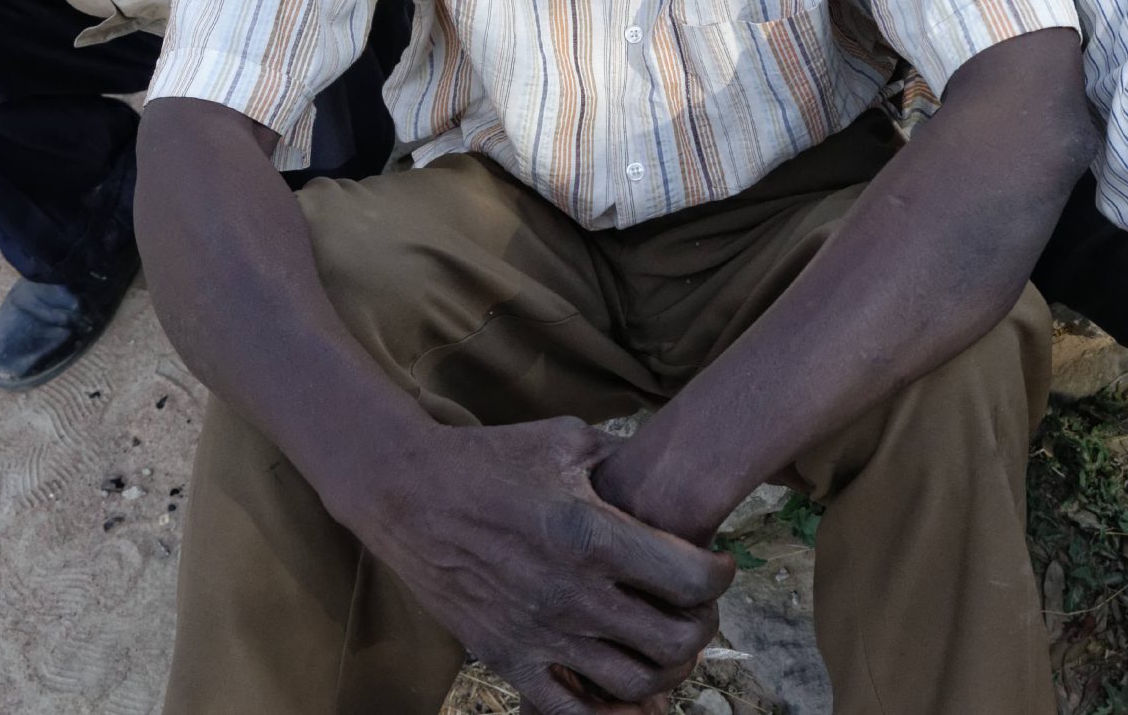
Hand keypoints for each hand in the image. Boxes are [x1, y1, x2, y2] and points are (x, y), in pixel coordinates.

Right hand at [343, 418, 735, 714]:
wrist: (406, 493)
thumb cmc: (490, 458)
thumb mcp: (567, 439)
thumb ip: (624, 458)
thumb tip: (668, 468)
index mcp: (593, 534)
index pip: (692, 577)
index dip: (721, 573)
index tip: (718, 562)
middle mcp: (572, 593)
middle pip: (675, 640)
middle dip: (703, 626)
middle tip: (698, 607)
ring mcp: (538, 633)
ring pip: (633, 684)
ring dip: (666, 670)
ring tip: (666, 643)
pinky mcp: (506, 657)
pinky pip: (569, 713)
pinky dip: (610, 714)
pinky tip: (627, 696)